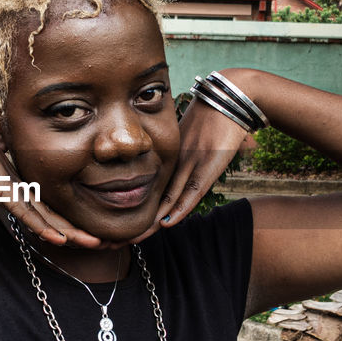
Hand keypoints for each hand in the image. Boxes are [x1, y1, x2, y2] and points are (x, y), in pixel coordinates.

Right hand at [0, 102, 102, 249]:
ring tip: (94, 243)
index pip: (40, 210)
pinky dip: (41, 224)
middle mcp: (16, 182)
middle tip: (100, 244)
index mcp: (9, 182)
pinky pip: (23, 207)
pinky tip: (58, 238)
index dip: (58, 226)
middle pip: (51, 212)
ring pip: (45, 213)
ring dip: (69, 231)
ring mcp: (10, 181)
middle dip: (74, 230)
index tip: (75, 241)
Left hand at [132, 95, 247, 242]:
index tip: (121, 230)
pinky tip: (165, 223)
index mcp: (172, 159)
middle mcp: (177, 163)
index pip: (152, 191)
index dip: (138, 211)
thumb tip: (181, 173)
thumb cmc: (214, 118)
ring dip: (151, 221)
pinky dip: (179, 209)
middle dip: (136, 222)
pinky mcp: (208, 165)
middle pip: (154, 199)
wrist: (228, 99)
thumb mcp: (196, 140)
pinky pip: (192, 192)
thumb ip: (187, 157)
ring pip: (168, 198)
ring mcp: (191, 164)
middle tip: (113, 241)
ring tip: (133, 239)